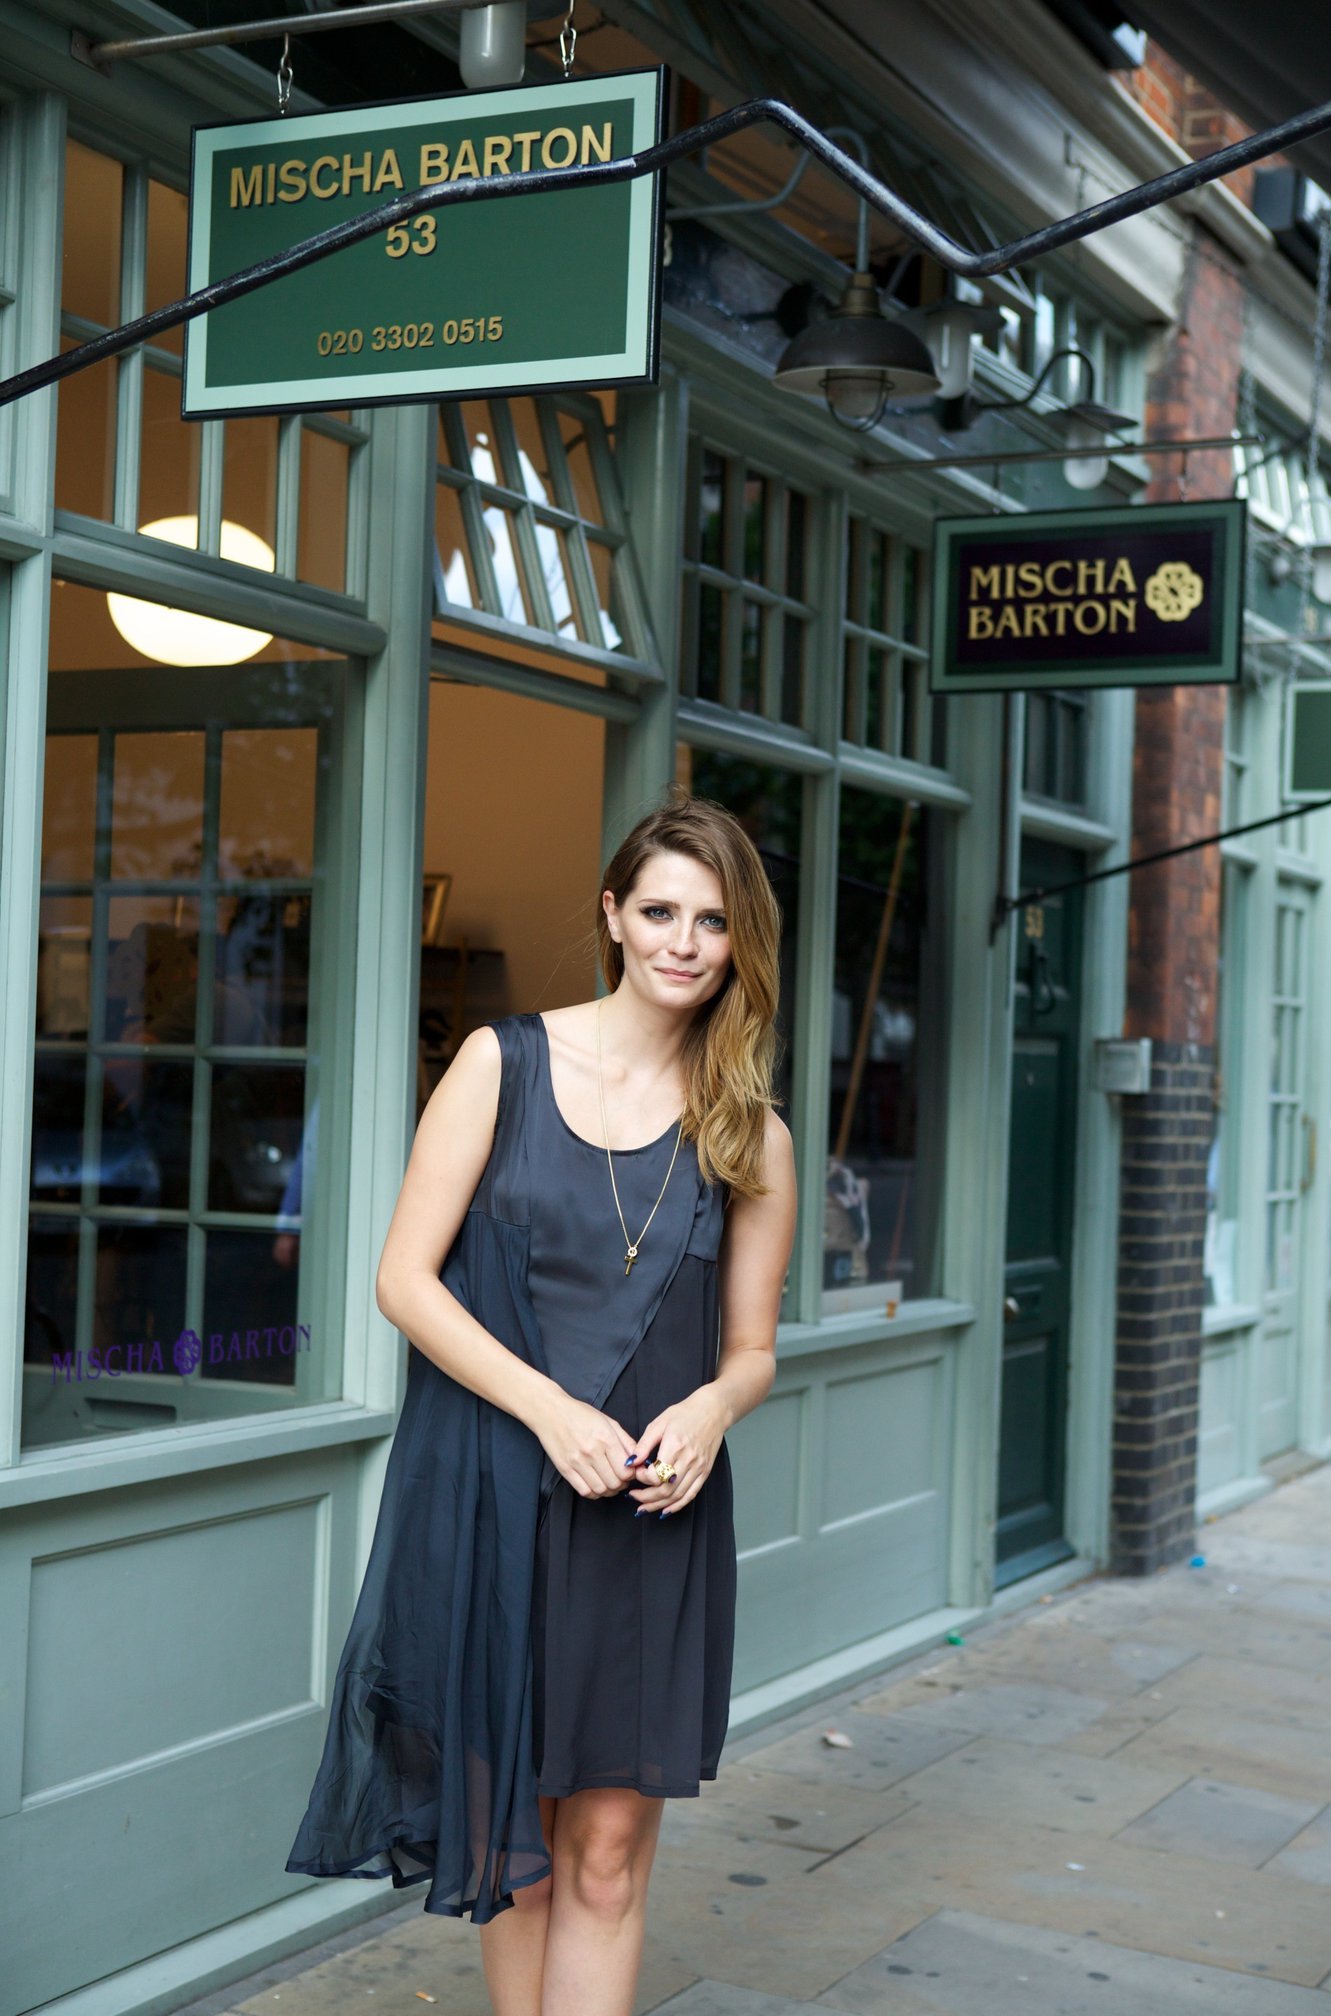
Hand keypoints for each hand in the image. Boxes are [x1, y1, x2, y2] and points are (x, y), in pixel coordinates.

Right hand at [533, 1388, 639, 1499]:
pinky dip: (593, 1493)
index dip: (631, 1475)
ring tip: (609, 1482)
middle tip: (620, 1478)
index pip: (625, 1471)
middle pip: (614, 1483)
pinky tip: (596, 1484)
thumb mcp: (608, 1421)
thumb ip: (626, 1441)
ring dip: (608, 1490)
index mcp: (606, 1438)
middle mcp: (592, 1452)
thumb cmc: (580, 1414)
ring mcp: (577, 1462)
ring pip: (600, 1490)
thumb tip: (638, 1459)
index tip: (629, 1471)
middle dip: (621, 1484)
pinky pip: (584, 1491)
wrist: (551, 1412)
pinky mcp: (565, 1469)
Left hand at [626, 1386, 728, 1515]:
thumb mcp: (659, 1423)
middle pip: (665, 1489)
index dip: (642, 1478)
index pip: (656, 1474)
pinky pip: (691, 1494)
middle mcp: (688, 1460)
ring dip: (658, 1505)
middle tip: (633, 1497)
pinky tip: (665, 1510)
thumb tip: (631, 1462)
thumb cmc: (685, 1414)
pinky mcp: (705, 1472)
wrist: (712, 1411)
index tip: (636, 1472)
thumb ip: (644, 1444)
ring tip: (643, 1508)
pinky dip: (677, 1505)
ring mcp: (698, 1468)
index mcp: (675, 1446)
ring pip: (677, 1495)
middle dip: (646, 1497)